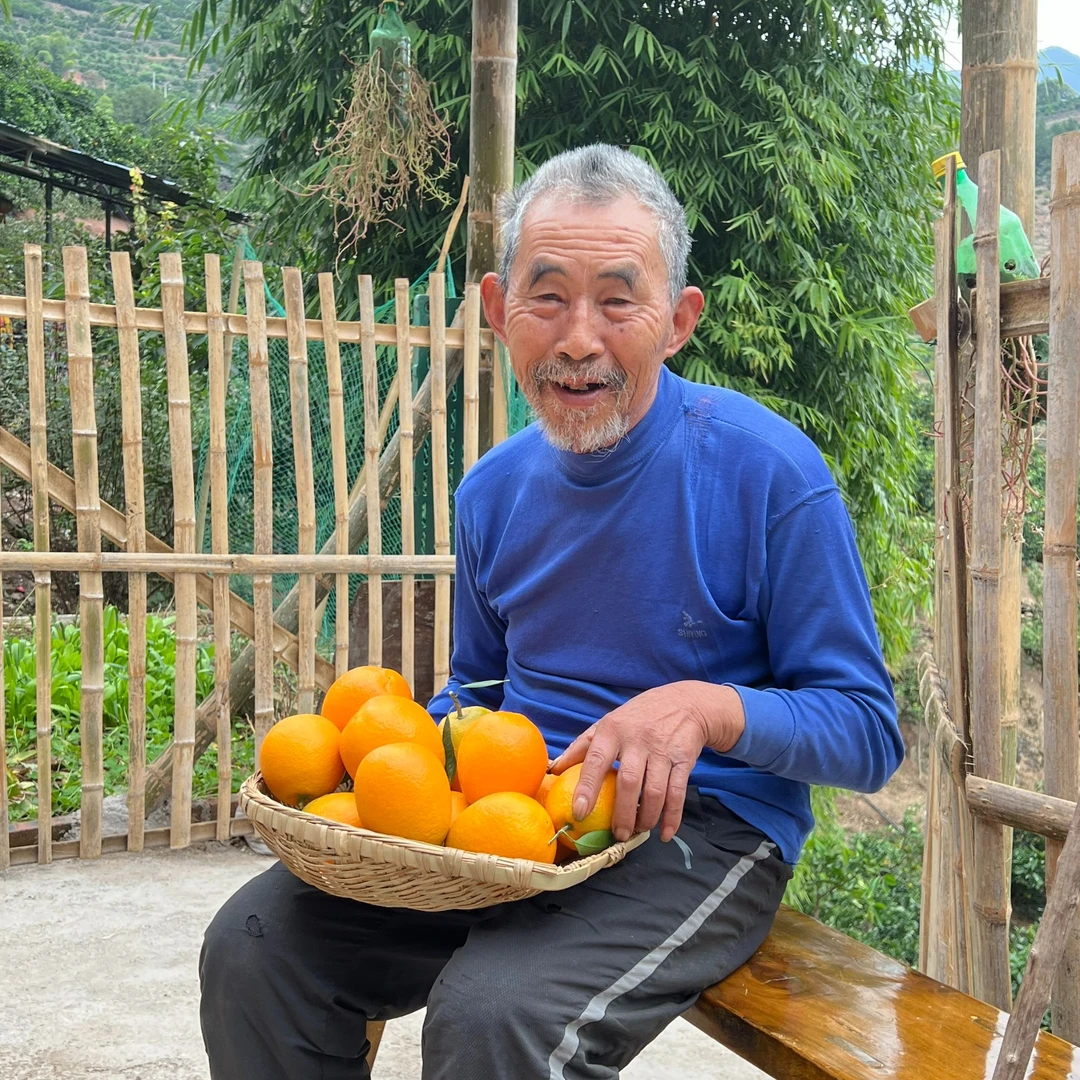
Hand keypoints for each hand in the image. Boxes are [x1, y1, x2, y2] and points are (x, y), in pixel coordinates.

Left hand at [553, 681, 744, 842]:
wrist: (686, 703)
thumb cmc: (638, 718)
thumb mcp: (608, 723)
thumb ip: (581, 746)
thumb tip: (553, 770)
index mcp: (613, 730)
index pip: (596, 759)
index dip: (587, 787)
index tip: (579, 813)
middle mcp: (637, 739)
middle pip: (628, 782)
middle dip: (622, 813)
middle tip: (616, 835)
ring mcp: (662, 750)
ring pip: (655, 791)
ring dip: (646, 817)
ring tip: (637, 831)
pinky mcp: (683, 759)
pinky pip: (678, 793)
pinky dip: (672, 817)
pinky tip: (665, 833)